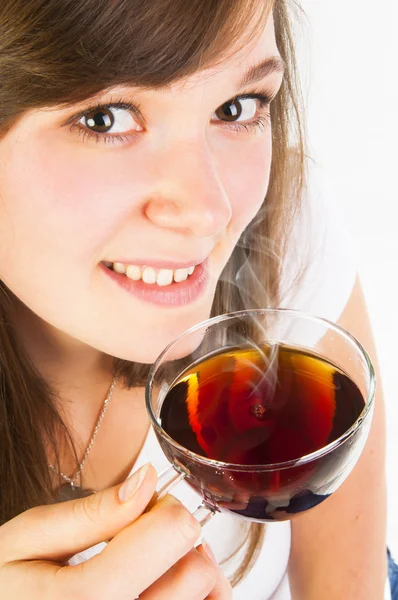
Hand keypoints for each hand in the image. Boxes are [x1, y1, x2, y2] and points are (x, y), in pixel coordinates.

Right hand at [0, 463, 231, 598]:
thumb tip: (147, 482)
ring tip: (151, 561)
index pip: (173, 533)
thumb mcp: (27, 541)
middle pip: (196, 566)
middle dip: (174, 537)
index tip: (143, 506)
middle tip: (141, 535)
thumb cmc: (9, 588)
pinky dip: (199, 592)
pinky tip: (163, 581)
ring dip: (187, 564)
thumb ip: (88, 514)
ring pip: (209, 593)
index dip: (163, 507)